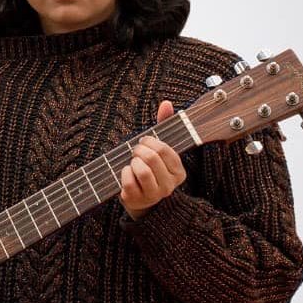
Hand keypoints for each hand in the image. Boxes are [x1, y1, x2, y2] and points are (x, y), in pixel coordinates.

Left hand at [120, 100, 186, 220]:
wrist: (140, 199)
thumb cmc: (150, 168)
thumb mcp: (159, 148)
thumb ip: (164, 125)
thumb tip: (166, 102)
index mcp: (178, 172)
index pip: (165, 150)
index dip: (150, 141)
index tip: (144, 141)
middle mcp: (169, 186)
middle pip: (152, 158)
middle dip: (139, 150)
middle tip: (135, 151)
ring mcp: (153, 195)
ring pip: (142, 170)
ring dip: (132, 161)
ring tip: (133, 162)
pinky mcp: (136, 200)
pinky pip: (128, 180)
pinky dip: (123, 172)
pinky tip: (126, 173)